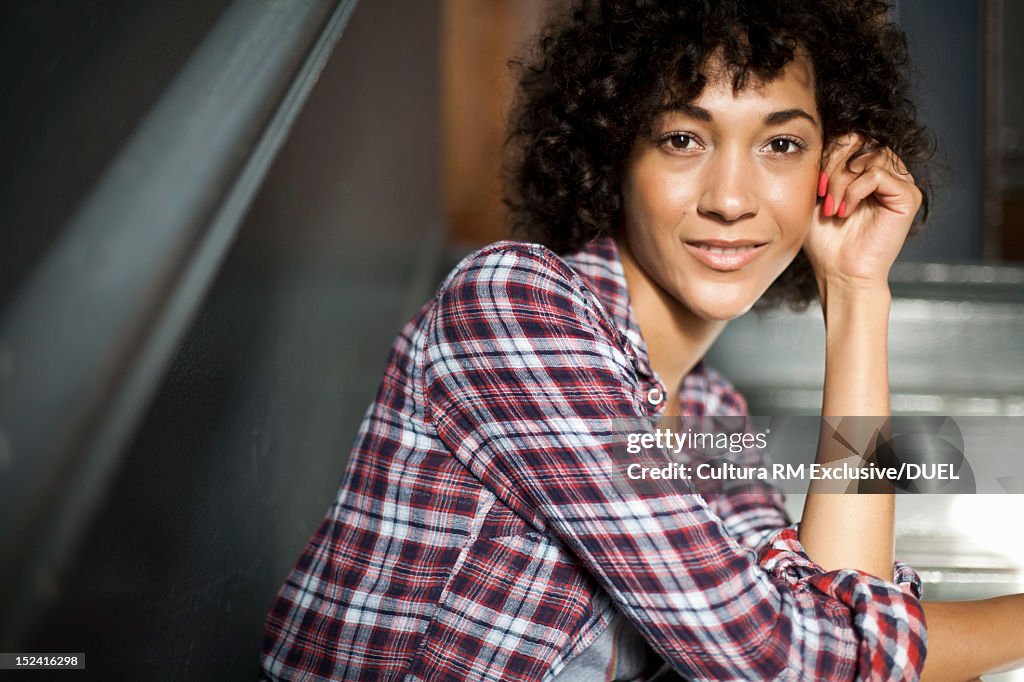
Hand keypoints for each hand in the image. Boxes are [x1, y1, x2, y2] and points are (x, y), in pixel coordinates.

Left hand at [802, 133, 922, 295]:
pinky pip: (878, 173)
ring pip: (869, 154)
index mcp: (866, 168)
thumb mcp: (815, 194)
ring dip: (842, 179)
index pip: (850, 136)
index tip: (815, 183)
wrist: (839, 272)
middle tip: (822, 191)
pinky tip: (845, 211)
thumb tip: (815, 133)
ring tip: (832, 206)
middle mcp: (887, 171)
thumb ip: (821, 163)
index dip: (828, 152)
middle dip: (833, 162)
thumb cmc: (825, 239)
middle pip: (861, 138)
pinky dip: (855, 190)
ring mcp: (900, 182)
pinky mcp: (908, 196)